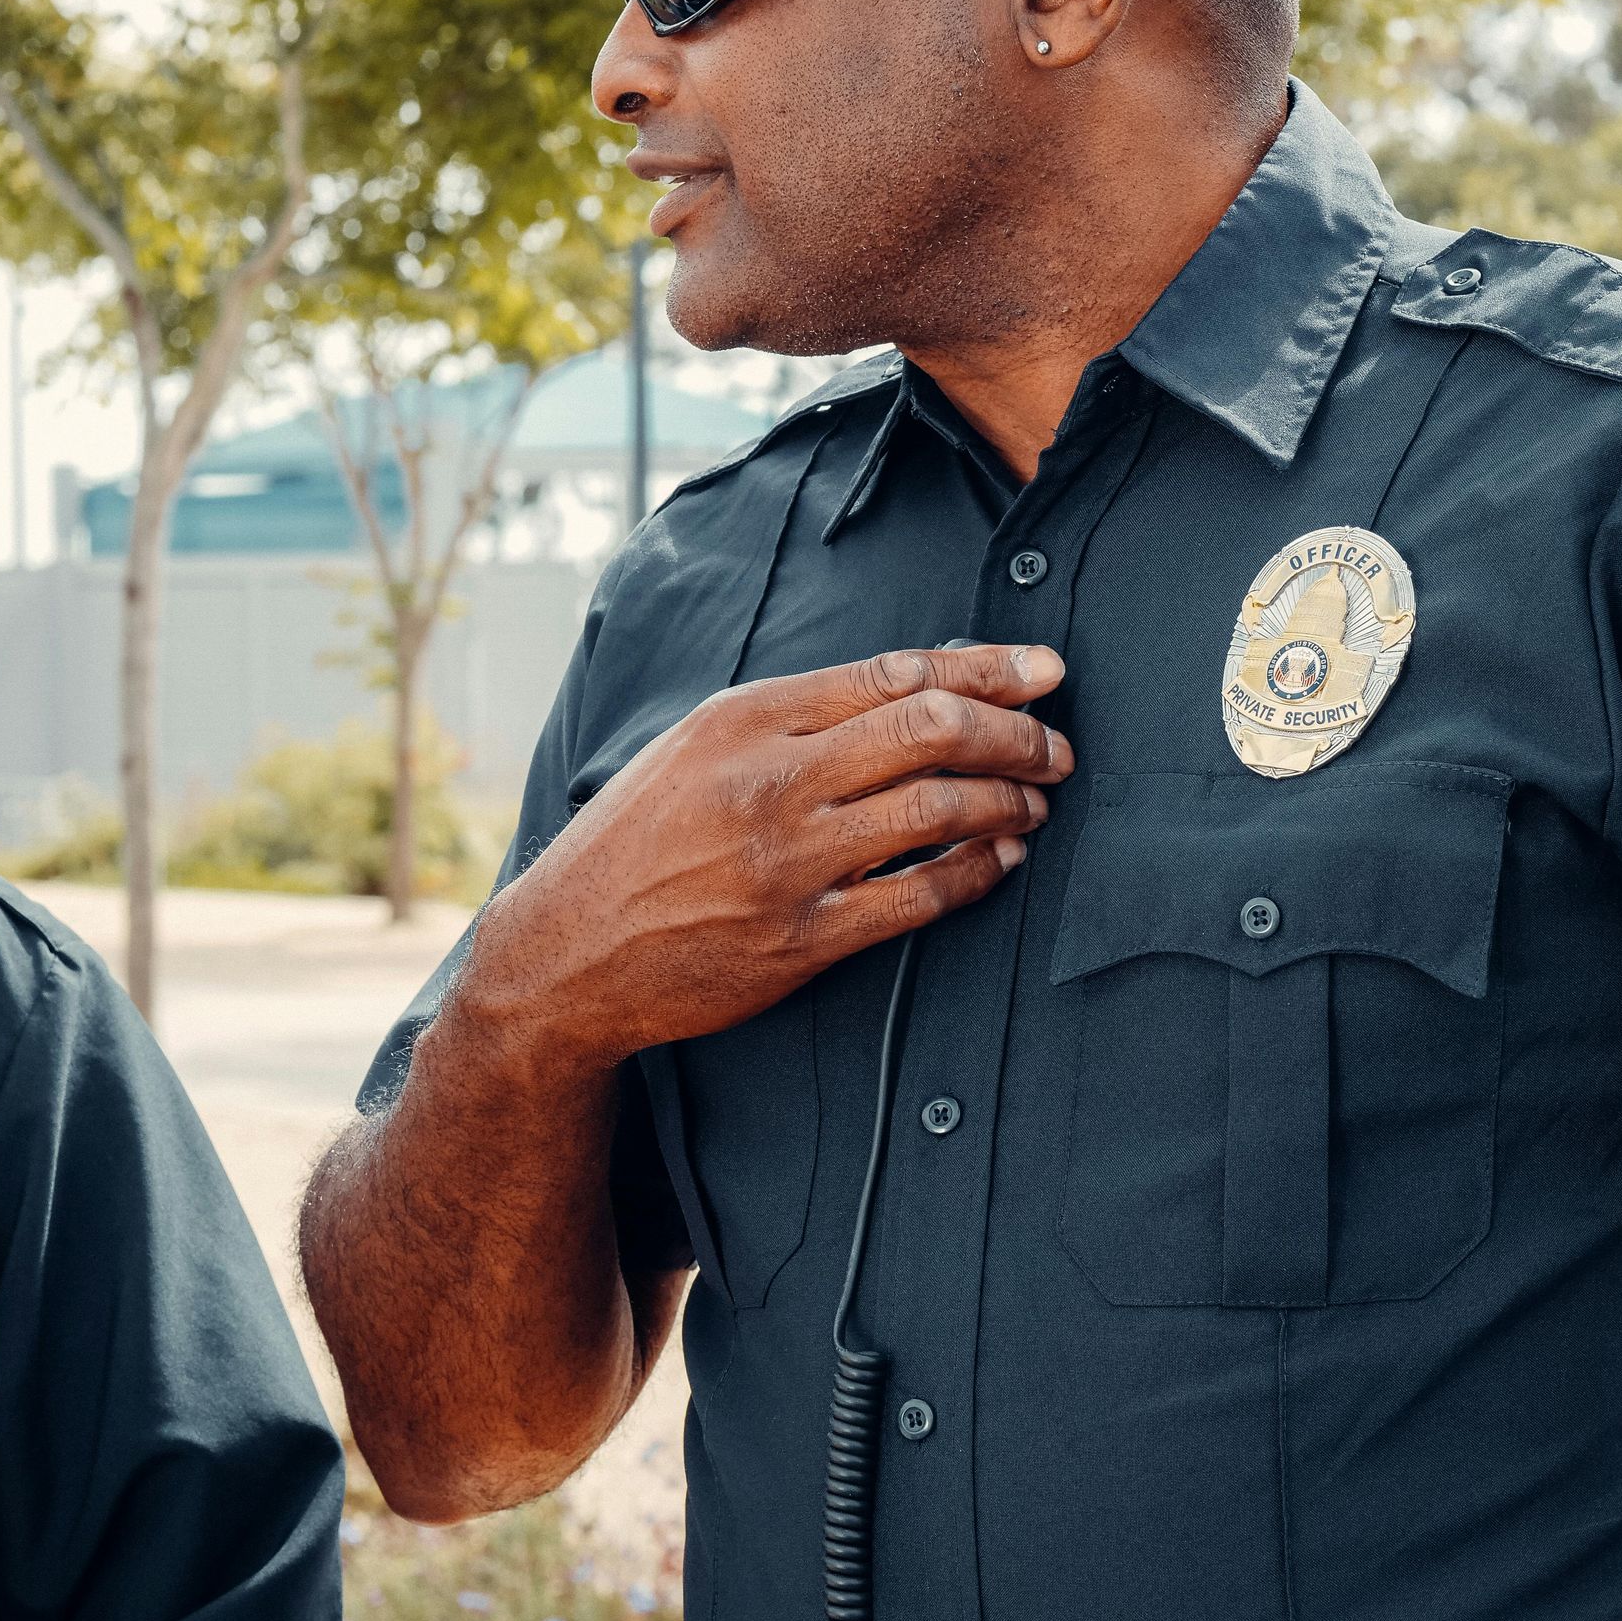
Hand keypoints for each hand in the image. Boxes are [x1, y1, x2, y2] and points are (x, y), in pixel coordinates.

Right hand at [454, 643, 1072, 1067]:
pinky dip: (978, 872)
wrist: (566, 951)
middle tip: (1055, 748)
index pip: (896, 673)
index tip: (1046, 670)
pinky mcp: (802, 940)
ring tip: (1035, 800)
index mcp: (745, 718)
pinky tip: (1002, 859)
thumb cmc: (642, 837)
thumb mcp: (699, 746)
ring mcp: (788, 863)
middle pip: (932, 731)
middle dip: (1017, 734)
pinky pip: (921, 898)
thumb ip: (799, 713)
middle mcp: (770, 781)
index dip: (988, 669)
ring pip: (940, 809)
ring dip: (1009, 800)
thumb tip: (922, 681)